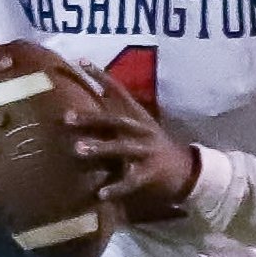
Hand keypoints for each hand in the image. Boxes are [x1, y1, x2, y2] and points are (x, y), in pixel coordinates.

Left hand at [66, 79, 200, 223]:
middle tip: (67, 117)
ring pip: (121, 148)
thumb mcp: (140, 127)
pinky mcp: (150, 174)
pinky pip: (130, 181)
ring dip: (100, 148)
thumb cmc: (155, 147)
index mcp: (139, 116)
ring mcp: (147, 152)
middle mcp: (143, 130)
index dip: (101, 76)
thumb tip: (87, 104)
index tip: (81, 61)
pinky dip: (115, 188)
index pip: (119, 91)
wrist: (188, 171)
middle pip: (115, 120)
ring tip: (78, 149)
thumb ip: (117, 117)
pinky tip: (100, 195)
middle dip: (92, 118)